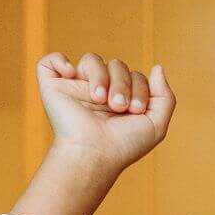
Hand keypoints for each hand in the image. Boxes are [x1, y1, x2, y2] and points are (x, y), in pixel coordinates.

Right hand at [36, 51, 175, 177]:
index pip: (135, 75)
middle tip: (118, 106)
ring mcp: (76, 88)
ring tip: (99, 99)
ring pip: (92, 59)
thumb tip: (157, 67)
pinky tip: (72, 75)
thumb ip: (164, 96)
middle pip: (117, 64)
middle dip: (122, 83)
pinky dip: (60, 60)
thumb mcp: (156, 124)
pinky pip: (50, 61)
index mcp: (122, 99)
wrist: (95, 154)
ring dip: (100, 76)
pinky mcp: (53, 87)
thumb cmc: (124, 145)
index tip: (135, 110)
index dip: (140, 87)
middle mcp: (100, 91)